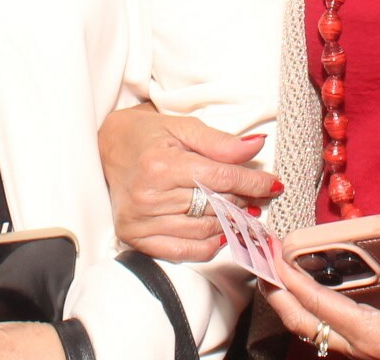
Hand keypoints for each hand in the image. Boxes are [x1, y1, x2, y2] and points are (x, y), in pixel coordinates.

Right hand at [99, 103, 278, 261]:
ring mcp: (141, 221)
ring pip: (204, 231)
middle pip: (214, 206)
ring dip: (229, 225)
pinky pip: (182, 252)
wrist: (106, 148)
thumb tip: (257, 146)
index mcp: (161, 165)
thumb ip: (219, 142)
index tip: (274, 184)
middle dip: (244, 202)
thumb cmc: (146, 135)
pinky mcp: (135, 237)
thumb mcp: (182, 127)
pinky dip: (207, 247)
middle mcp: (149, 196)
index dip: (252, 182)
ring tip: (242, 213)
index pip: (220, 178)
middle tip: (261, 198)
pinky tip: (219, 235)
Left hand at [265, 207, 379, 359]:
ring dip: (295, 308)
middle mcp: (367, 350)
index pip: (318, 305)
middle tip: (262, 269)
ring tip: (280, 280)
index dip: (290, 280)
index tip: (271, 257)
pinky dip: (317, 315)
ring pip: (318, 335)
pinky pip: (336, 335)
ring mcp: (372, 354)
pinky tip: (318, 296)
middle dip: (279, 298)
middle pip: (305, 327)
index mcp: (375, 335)